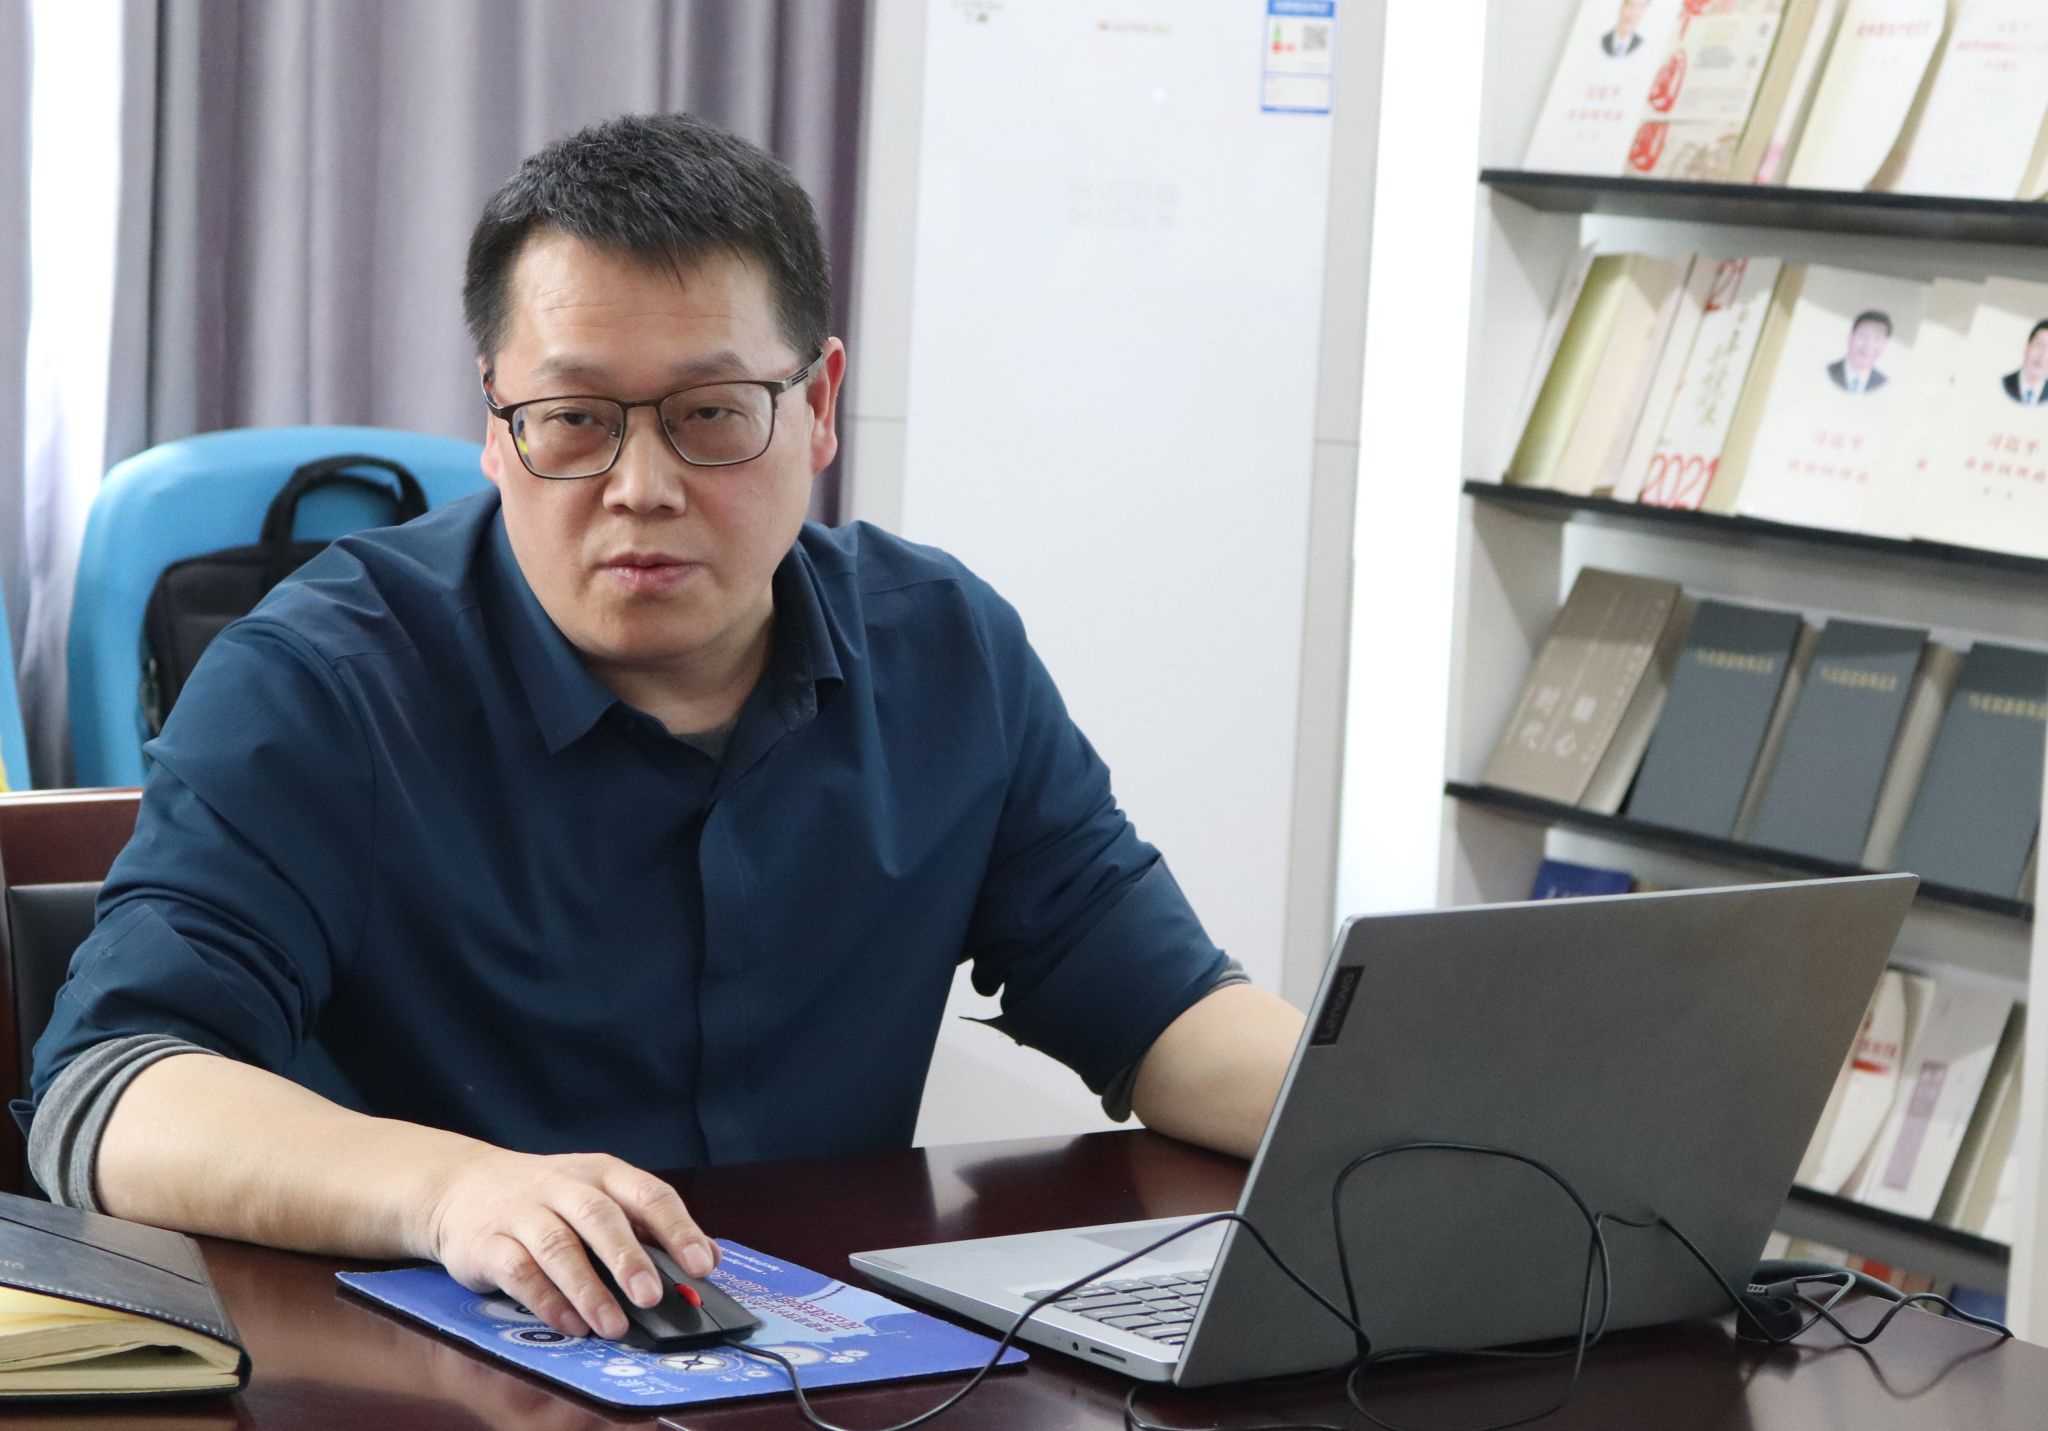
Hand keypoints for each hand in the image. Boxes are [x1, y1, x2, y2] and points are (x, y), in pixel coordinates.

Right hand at [415, 1147, 716, 1339]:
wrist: (463, 1185)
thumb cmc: (548, 1198)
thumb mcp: (600, 1197)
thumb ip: (650, 1227)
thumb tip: (708, 1258)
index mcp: (602, 1173)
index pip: (647, 1193)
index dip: (678, 1229)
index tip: (701, 1265)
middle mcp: (563, 1186)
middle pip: (599, 1217)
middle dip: (628, 1258)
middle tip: (652, 1296)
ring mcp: (522, 1212)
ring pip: (558, 1247)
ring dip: (588, 1289)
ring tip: (614, 1325)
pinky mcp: (487, 1242)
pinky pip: (518, 1271)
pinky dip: (546, 1300)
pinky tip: (570, 1324)